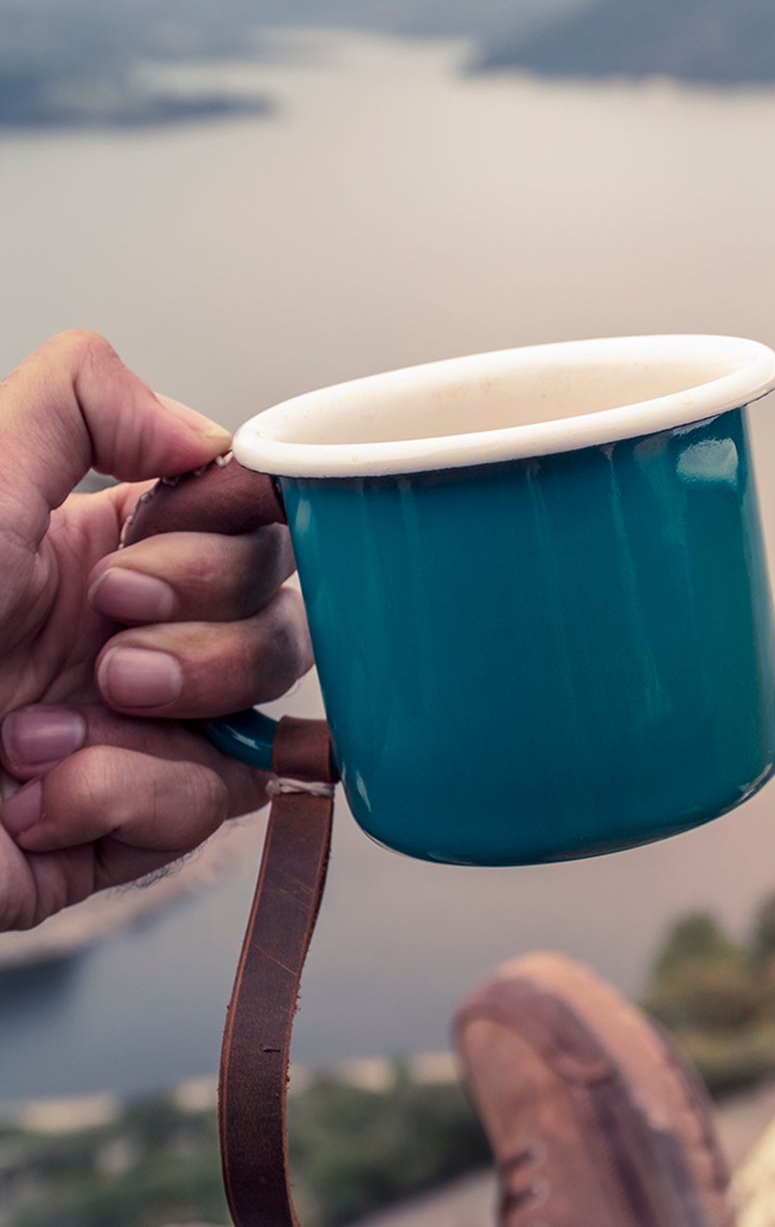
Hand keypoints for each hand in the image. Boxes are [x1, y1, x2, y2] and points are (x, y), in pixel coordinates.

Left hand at [0, 332, 310, 930]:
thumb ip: (77, 404)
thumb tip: (205, 432)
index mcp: (97, 552)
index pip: (247, 519)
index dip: (231, 530)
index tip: (148, 540)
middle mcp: (138, 637)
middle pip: (278, 612)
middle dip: (201, 626)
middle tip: (103, 633)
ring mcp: (150, 733)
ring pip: (262, 708)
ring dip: (166, 713)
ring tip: (49, 726)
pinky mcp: (146, 822)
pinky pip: (219, 799)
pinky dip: (132, 795)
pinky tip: (43, 794)